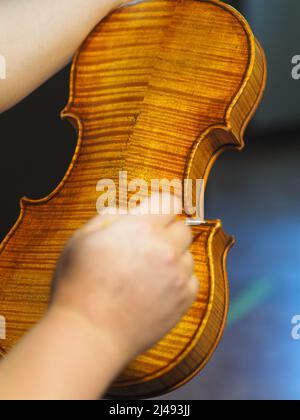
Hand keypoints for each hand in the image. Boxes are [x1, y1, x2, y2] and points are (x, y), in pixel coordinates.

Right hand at [51, 193, 198, 362]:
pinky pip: (191, 280)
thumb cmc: (79, 285)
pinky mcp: (183, 300)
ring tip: (147, 272)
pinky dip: (178, 280)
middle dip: (167, 231)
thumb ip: (109, 216)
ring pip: (187, 255)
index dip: (163, 204)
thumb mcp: (82, 239)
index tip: (161, 209)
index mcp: (141, 228)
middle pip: (183, 228)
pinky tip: (157, 289)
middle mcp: (165, 249)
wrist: (89, 334)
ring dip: (173, 257)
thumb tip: (130, 211)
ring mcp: (177, 276)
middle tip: (147, 245)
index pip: (168, 202)